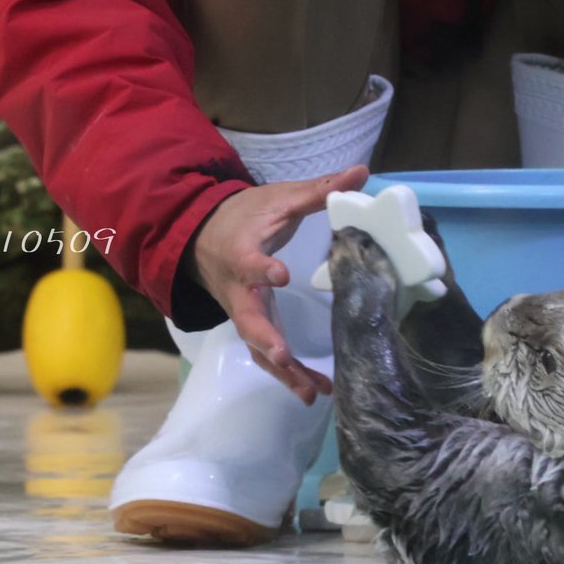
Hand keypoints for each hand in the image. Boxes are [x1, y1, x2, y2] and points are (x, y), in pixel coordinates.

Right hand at [186, 164, 368, 403]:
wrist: (201, 237)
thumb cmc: (243, 217)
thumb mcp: (278, 199)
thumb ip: (319, 190)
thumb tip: (362, 171)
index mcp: (241, 254)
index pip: (249, 263)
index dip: (262, 270)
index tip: (281, 275)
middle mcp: (238, 291)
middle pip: (248, 320)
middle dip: (265, 340)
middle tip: (284, 357)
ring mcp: (243, 312)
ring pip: (257, 348)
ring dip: (284, 371)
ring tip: (313, 392)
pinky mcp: (252, 326)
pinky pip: (266, 355)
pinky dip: (288, 375)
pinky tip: (316, 391)